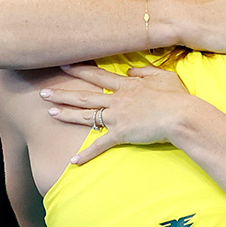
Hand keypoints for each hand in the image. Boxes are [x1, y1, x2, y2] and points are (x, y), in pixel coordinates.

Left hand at [43, 64, 193, 163]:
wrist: (181, 115)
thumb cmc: (176, 96)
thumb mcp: (164, 76)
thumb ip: (144, 72)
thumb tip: (130, 70)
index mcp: (127, 85)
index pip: (98, 76)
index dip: (80, 70)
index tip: (64, 65)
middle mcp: (118, 99)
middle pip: (85, 95)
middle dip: (63, 93)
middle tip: (44, 92)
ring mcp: (117, 116)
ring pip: (86, 116)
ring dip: (67, 115)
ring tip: (50, 113)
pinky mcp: (121, 134)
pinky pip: (100, 145)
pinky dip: (87, 154)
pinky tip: (73, 161)